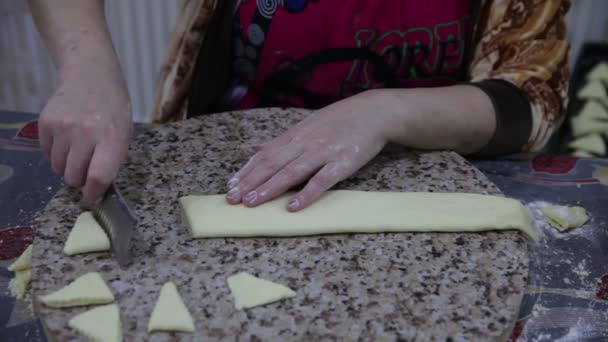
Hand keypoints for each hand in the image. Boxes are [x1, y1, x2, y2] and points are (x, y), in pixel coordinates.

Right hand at [39, 69, 131, 202]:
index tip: (92, 196)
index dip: (94, 192)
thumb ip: (113, 159)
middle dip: (80, 179)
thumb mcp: (124, 132)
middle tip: (86, 169)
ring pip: (57, 168)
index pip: (99, 176)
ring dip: (66, 167)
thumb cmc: (113, 108)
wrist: (90, 75)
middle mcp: (85, 132)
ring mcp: (62, 127)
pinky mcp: (45, 122)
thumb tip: (99, 188)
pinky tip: (67, 139)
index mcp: (112, 136)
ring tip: (78, 151)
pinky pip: (46, 153)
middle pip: (74, 176)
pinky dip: (55, 153)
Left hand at [225, 90, 395, 210]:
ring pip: (290, 172)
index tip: (230, 185)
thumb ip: (283, 140)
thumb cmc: (341, 120)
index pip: (265, 154)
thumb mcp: (308, 125)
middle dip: (250, 182)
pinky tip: (293, 207)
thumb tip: (258, 148)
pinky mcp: (342, 163)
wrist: (374, 112)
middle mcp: (305, 143)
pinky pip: (321, 180)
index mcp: (295, 135)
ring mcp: (323, 152)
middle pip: (272, 164)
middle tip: (232, 198)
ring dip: (269, 188)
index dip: (246, 170)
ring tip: (252, 203)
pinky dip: (306, 194)